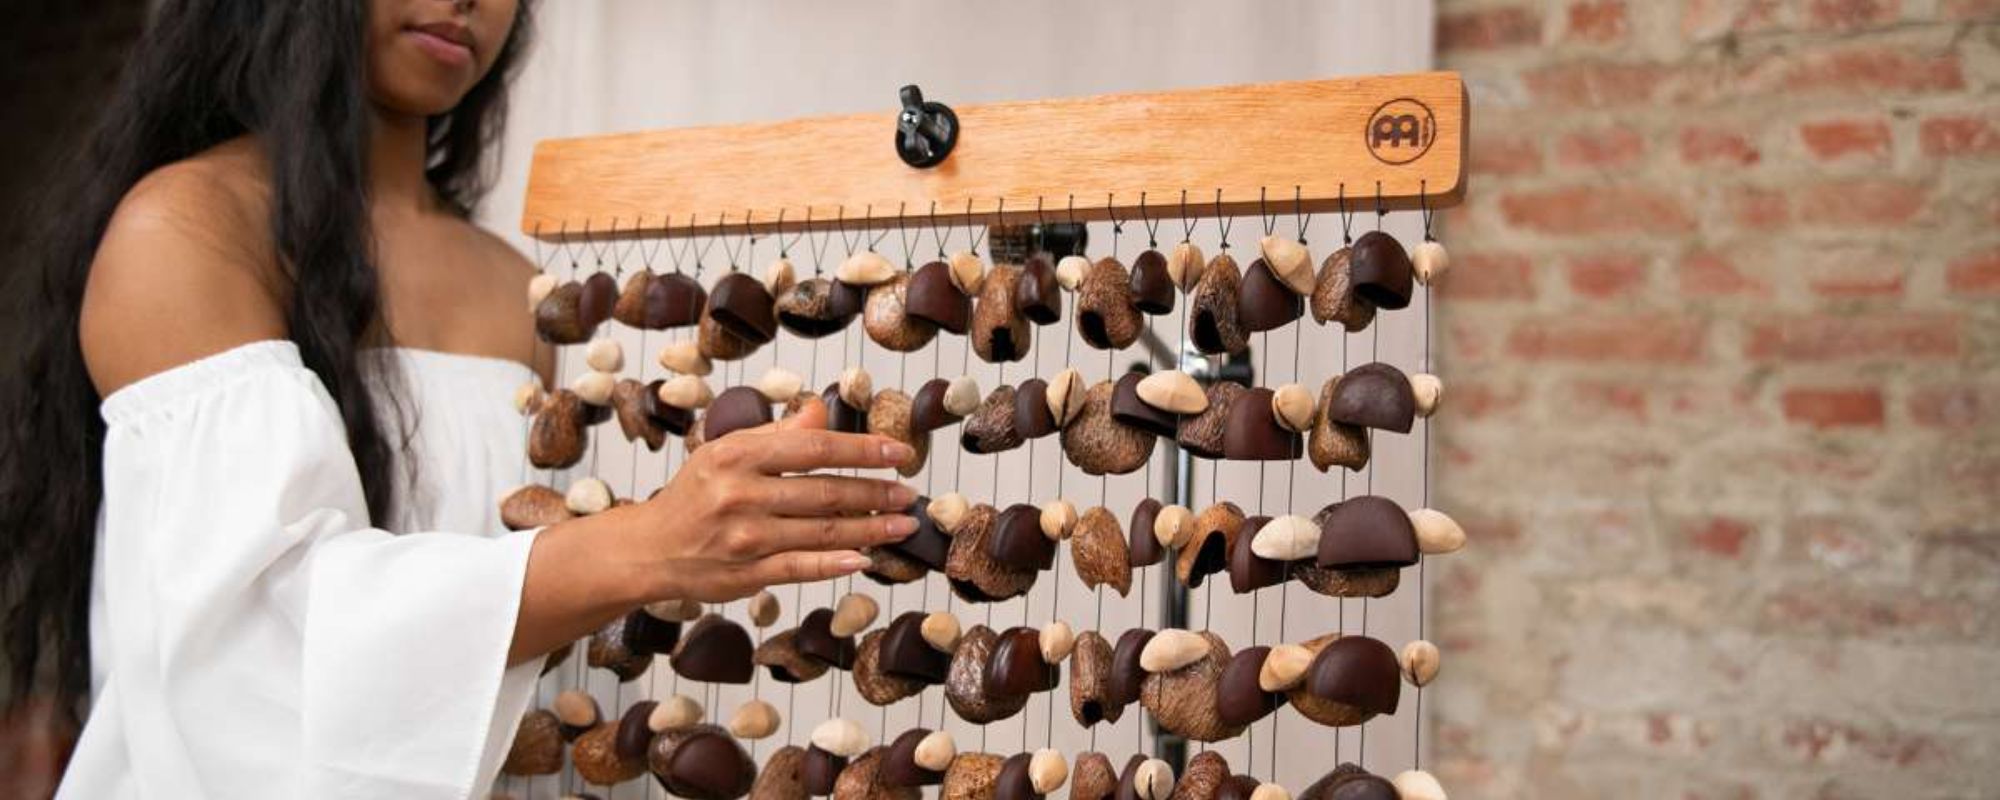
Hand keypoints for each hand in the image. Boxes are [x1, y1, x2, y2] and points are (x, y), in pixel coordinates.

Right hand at [632, 398, 916, 602]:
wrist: (649, 548)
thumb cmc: (696, 493)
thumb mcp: (728, 450)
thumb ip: (777, 433)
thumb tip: (821, 408)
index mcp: (739, 454)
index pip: (815, 447)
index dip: (863, 450)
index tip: (899, 453)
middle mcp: (741, 494)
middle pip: (825, 492)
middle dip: (876, 493)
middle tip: (909, 494)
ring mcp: (744, 537)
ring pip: (821, 532)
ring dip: (870, 529)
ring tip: (902, 524)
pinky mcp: (746, 574)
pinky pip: (801, 568)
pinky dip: (836, 564)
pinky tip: (865, 558)